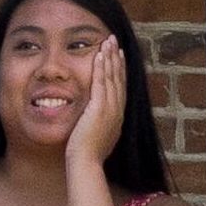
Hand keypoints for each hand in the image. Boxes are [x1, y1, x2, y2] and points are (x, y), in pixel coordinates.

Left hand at [67, 34, 123, 168]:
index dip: (119, 70)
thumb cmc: (86, 155)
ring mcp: (110, 108)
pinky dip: (101, 68)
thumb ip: (96, 125)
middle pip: (119, 78)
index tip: (118, 56)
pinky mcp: (100, 108)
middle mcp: (117, 109)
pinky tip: (100, 55)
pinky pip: (101, 83)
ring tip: (108, 42)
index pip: (119, 87)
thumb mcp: (96, 135)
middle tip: (115, 42)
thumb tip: (92, 122)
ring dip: (110, 58)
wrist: (86, 163)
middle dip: (117, 59)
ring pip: (112, 77)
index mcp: (117, 115)